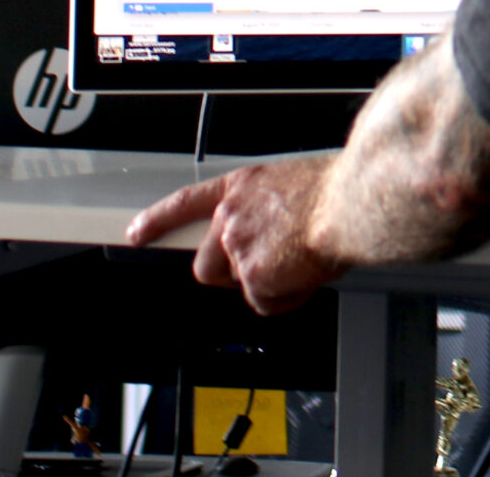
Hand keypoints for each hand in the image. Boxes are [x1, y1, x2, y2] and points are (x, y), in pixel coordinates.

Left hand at [127, 157, 350, 313]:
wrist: (352, 203)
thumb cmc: (337, 189)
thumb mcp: (292, 185)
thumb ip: (268, 210)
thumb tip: (276, 235)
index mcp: (241, 188)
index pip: (185, 204)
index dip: (158, 221)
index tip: (137, 233)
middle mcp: (231, 218)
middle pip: (207, 264)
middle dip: (231, 275)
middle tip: (267, 268)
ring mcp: (239, 249)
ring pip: (242, 286)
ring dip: (267, 284)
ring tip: (301, 264)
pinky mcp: (254, 278)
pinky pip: (267, 303)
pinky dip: (287, 297)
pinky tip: (307, 275)